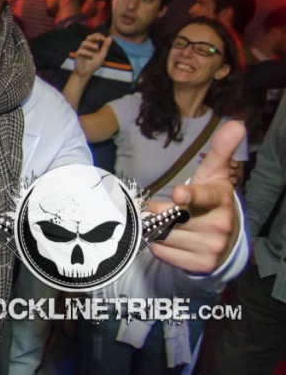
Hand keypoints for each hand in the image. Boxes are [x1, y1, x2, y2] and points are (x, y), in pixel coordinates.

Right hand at [72, 33, 110, 77]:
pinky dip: (86, 52)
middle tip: (99, 39)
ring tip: (97, 48)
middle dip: (94, 37)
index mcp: (93, 45)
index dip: (99, 35)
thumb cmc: (94, 64)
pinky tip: (91, 55)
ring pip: (84, 42)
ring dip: (91, 44)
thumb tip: (110, 37)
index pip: (95, 36)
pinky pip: (80, 51)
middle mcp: (87, 46)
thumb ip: (105, 47)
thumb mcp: (102, 55)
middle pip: (88, 37)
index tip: (104, 39)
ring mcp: (82, 50)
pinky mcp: (77, 55)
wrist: (86, 72)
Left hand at [149, 120, 244, 272]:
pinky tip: (167, 238)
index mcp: (219, 199)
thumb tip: (236, 123)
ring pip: (165, 236)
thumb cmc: (211, 200)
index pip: (204, 197)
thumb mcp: (214, 174)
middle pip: (171, 217)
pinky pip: (163, 253)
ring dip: (154, 229)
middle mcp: (219, 225)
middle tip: (151, 207)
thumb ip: (219, 150)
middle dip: (156, 211)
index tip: (178, 194)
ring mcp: (212, 247)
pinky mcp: (201, 265)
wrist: (226, 237)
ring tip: (161, 222)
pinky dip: (158, 245)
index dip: (190, 196)